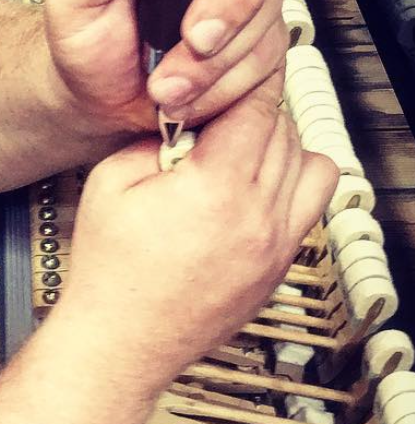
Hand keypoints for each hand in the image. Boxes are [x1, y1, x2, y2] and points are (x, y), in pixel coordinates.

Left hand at [43, 0, 287, 145]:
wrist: (93, 99)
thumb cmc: (82, 40)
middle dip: (226, 8)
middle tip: (186, 41)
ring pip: (264, 21)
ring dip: (213, 66)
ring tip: (164, 83)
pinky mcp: (253, 44)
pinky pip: (267, 66)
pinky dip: (225, 92)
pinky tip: (188, 96)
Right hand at [53, 77, 337, 385]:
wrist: (120, 342)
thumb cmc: (109, 274)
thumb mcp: (108, 183)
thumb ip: (152, 140)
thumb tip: (183, 122)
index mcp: (215, 191)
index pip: (255, 110)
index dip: (237, 88)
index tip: (223, 81)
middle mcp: (258, 219)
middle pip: (287, 133)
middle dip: (253, 115)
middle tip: (215, 121)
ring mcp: (275, 248)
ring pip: (315, 168)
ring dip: (283, 149)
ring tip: (240, 155)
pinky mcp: (277, 270)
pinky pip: (308, 211)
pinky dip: (288, 189)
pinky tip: (247, 192)